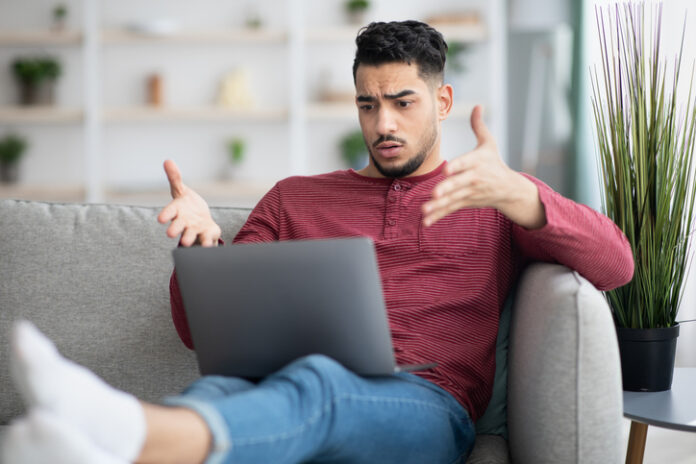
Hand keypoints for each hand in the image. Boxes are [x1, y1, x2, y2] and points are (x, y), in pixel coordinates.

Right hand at [157, 160, 221, 246]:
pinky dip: (206, 242)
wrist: (200, 222)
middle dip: (175, 229)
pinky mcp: (206, 235)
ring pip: (191, 234)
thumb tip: (167, 160)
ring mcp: (195, 230)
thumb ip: (174, 177)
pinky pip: (206, 239)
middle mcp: (184, 223)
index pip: (170, 212)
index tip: (160, 219)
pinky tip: (208, 245)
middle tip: (170, 234)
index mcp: (177, 211)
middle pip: (179, 226)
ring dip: (189, 238)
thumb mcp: (181, 190)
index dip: (165, 215)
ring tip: (187, 242)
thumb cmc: (186, 206)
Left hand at [422, 105, 545, 228]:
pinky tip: (425, 222)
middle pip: (458, 184)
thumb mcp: (489, 144)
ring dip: (438, 206)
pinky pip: (450, 209)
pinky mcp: (465, 203)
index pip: (466, 163)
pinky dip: (438, 216)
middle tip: (435, 194)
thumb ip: (479, 126)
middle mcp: (473, 178)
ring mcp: (469, 192)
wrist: (509, 189)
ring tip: (424, 210)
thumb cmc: (494, 163)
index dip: (457, 166)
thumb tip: (477, 105)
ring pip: (452, 199)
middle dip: (447, 189)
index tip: (447, 170)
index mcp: (477, 162)